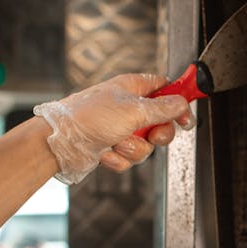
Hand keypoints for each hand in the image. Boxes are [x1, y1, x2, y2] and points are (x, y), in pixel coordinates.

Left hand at [33, 73, 193, 183]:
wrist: (59, 143)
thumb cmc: (89, 117)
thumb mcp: (134, 110)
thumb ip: (163, 108)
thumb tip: (182, 103)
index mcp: (133, 88)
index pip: (165, 89)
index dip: (179, 102)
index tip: (186, 115)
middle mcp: (128, 107)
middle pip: (161, 122)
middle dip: (158, 134)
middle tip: (154, 135)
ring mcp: (120, 129)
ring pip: (146, 144)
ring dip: (133, 148)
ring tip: (116, 143)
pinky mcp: (113, 147)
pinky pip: (130, 158)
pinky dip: (119, 159)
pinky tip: (105, 153)